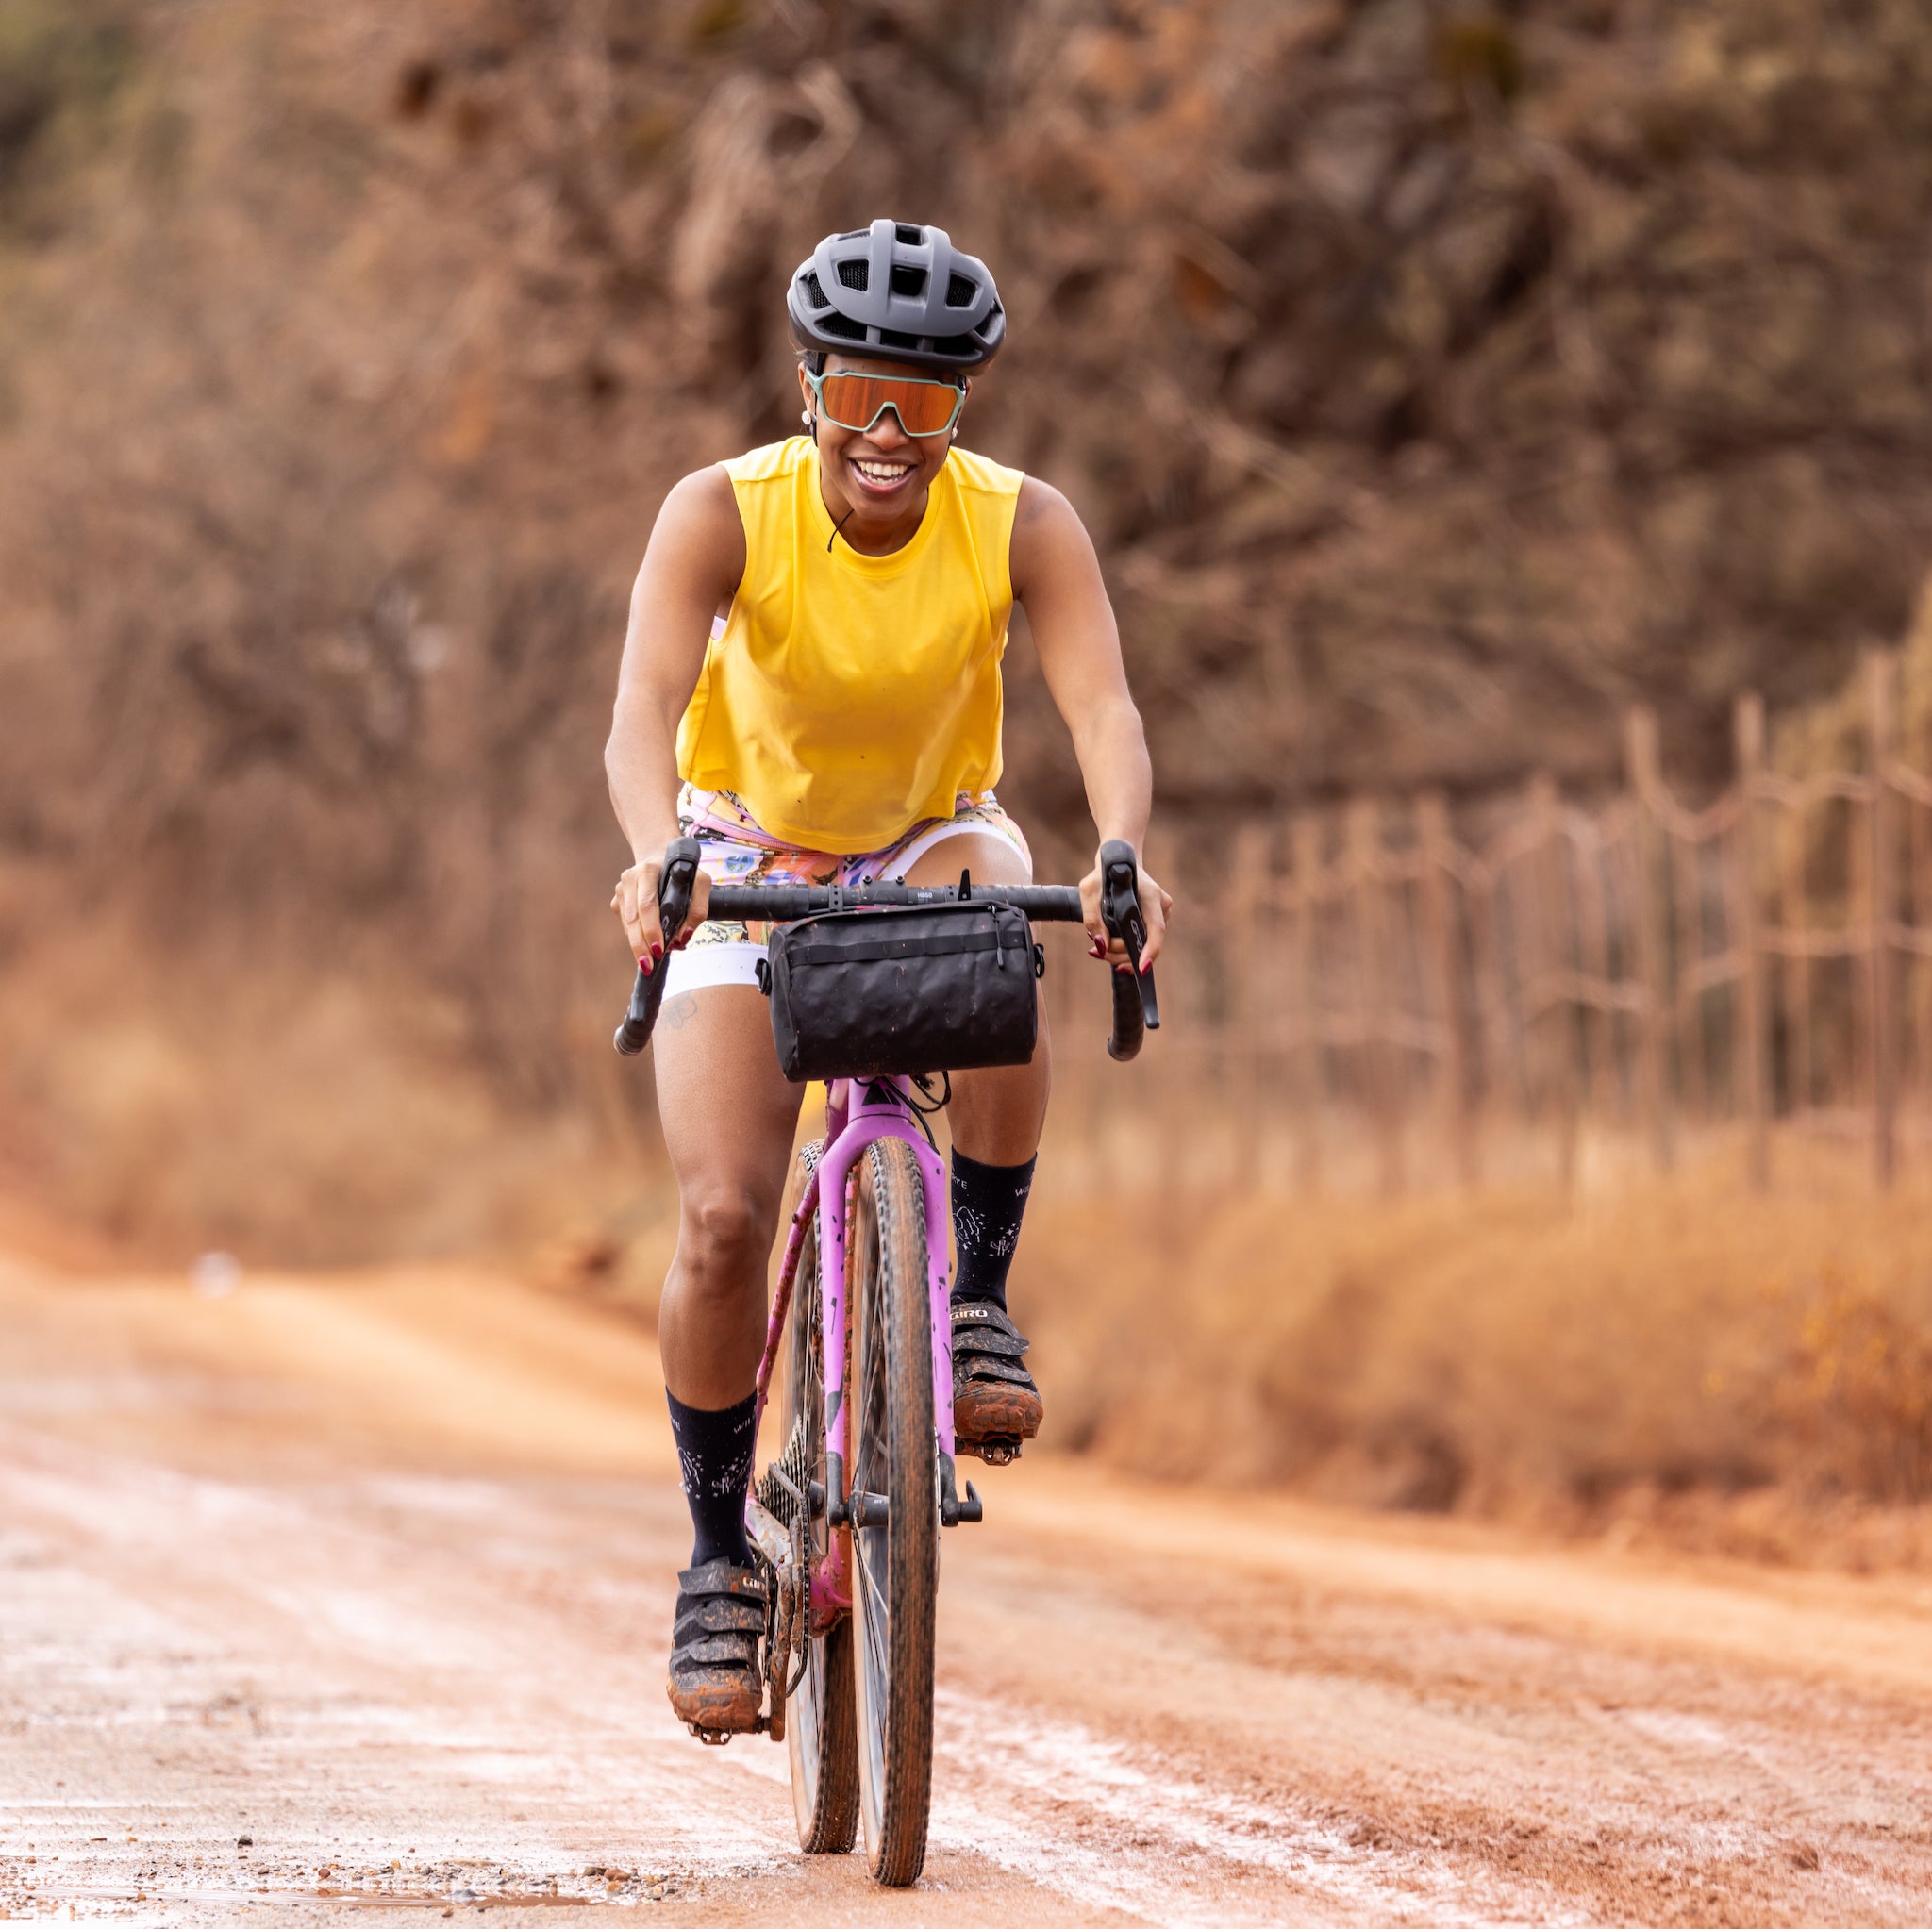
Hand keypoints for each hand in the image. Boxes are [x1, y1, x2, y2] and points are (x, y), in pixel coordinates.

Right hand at [612, 844, 713, 970]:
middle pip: (632, 918)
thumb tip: (683, 937)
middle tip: (648, 966)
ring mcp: (620, 890)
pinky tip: (646, 944)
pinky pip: (626, 924)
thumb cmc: (683, 872)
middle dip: (640, 945)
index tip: (659, 949)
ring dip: (637, 944)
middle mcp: (629, 879)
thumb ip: (698, 909)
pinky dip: (636, 937)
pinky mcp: (617, 900)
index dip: (651, 929)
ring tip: (649, 962)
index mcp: (647, 871)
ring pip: (627, 924)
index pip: (647, 904)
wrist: (659, 855)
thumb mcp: (700, 882)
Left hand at [1078, 849, 1170, 971]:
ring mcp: (1162, 913)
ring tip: (1097, 950)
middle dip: (1121, 954)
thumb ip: (1092, 917)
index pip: (1156, 928)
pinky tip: (1108, 945)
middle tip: (1096, 952)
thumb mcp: (1089, 890)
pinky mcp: (1155, 919)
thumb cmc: (1103, 873)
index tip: (1141, 969)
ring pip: (1144, 943)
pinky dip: (1126, 946)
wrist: (1118, 860)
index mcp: (1151, 895)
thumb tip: (1100, 945)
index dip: (1150, 950)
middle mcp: (1161, 906)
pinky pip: (1143, 939)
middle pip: (1147, 942)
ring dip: (1121, 952)